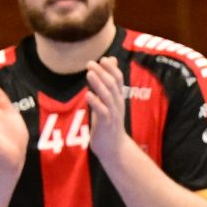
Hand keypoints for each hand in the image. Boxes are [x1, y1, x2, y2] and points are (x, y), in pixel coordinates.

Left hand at [86, 58, 143, 177]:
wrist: (114, 148)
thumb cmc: (109, 124)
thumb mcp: (109, 103)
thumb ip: (108, 86)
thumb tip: (108, 66)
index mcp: (119, 98)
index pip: (118, 79)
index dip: (111, 68)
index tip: (102, 59)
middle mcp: (118, 104)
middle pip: (112, 84)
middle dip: (102, 72)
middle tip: (90, 63)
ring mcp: (113, 114)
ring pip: (107, 95)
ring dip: (98, 83)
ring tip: (89, 73)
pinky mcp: (106, 124)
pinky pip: (102, 111)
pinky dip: (95, 102)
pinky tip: (88, 95)